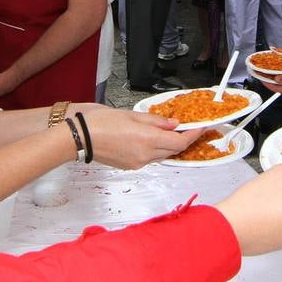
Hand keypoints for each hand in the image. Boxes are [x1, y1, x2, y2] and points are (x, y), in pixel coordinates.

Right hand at [73, 106, 192, 167]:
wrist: (80, 137)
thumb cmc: (101, 122)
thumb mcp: (132, 115)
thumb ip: (156, 121)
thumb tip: (173, 124)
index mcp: (148, 140)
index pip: (180, 142)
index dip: (193, 135)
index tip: (201, 127)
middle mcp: (145, 155)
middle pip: (173, 150)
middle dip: (182, 140)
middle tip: (188, 128)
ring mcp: (138, 163)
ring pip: (162, 155)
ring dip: (168, 145)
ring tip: (168, 132)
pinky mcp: (130, 166)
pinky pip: (149, 158)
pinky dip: (155, 149)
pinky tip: (150, 139)